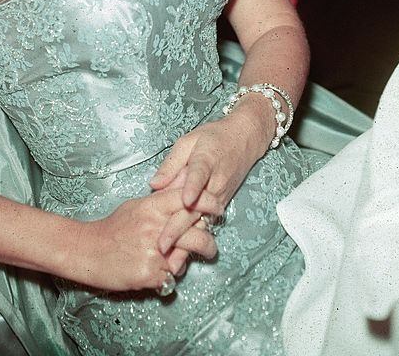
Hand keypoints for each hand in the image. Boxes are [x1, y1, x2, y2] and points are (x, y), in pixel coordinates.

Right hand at [69, 190, 217, 291]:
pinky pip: (172, 276)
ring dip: (198, 256)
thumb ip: (159, 204)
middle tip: (212, 240)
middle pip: (195, 228)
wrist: (88, 251)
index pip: (187, 198)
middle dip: (209, 236)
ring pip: (189, 254)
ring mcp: (153, 252)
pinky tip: (165, 271)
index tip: (217, 207)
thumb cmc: (112, 228)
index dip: (207, 201)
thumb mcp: (136, 207)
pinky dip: (172, 275)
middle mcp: (155, 227)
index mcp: (151, 206)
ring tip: (203, 256)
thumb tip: (183, 199)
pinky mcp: (150, 273)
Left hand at [149, 105, 271, 253]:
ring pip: (201, 221)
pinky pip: (206, 224)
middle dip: (179, 227)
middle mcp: (215, 182)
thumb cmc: (213, 137)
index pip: (199, 173)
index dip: (192, 186)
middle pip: (196, 206)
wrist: (244, 139)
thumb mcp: (189, 141)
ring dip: (187, 242)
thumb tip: (154, 184)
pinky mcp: (220, 205)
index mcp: (206, 160)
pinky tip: (183, 257)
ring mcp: (219, 197)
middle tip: (161, 245)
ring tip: (172, 262)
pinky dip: (195, 241)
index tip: (185, 200)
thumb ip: (172, 163)